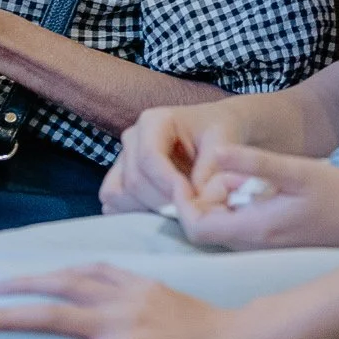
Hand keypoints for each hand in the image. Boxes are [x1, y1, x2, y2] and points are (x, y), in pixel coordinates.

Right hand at [100, 101, 245, 214]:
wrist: (213, 132)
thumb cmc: (218, 131)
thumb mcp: (223, 140)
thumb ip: (211, 168)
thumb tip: (197, 200)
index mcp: (153, 121)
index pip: (149, 157)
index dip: (167, 183)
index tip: (191, 199)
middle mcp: (132, 138)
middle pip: (134, 180)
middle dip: (161, 202)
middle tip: (189, 215)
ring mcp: (122, 159)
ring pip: (119, 194)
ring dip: (146, 211)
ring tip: (177, 214)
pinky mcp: (120, 179)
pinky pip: (114, 202)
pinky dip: (134, 214)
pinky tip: (160, 217)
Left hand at [172, 144, 338, 250]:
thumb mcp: (298, 171)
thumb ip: (255, 163)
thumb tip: (215, 152)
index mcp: (255, 231)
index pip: (195, 227)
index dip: (182, 201)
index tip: (190, 173)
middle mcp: (254, 247)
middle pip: (204, 227)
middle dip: (202, 196)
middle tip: (222, 168)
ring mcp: (264, 249)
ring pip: (222, 226)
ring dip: (221, 199)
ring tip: (242, 173)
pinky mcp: (273, 244)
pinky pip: (240, 227)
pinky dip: (236, 206)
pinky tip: (255, 186)